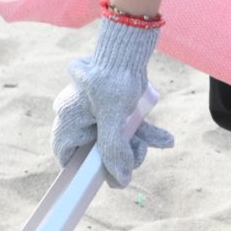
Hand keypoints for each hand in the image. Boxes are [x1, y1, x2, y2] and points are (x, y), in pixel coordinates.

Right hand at [51, 19, 174, 186]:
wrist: (129, 48)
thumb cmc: (114, 80)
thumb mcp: (113, 118)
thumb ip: (114, 150)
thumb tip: (121, 182)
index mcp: (68, 120)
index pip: (65, 154)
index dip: (81, 170)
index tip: (101, 176)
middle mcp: (80, 117)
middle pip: (97, 151)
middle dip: (122, 155)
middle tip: (138, 152)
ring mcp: (98, 113)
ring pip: (115, 140)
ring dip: (138, 143)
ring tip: (159, 140)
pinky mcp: (115, 107)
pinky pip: (126, 127)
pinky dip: (143, 132)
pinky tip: (164, 139)